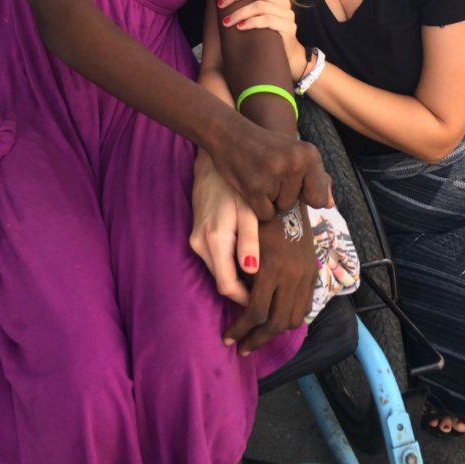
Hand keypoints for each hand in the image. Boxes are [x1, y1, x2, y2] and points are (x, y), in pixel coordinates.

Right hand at [190, 152, 258, 305]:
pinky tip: (247, 257)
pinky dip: (229, 264)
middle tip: (269, 290)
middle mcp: (199, 244)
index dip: (245, 298)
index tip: (265, 299)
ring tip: (262, 275)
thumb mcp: (248, 210)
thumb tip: (252, 271)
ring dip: (236, 277)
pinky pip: (214, 260)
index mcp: (214, 239)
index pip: (227, 286)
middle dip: (243, 290)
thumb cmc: (234, 185)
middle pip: (221, 281)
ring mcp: (195, 241)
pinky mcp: (196, 236)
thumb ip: (249, 240)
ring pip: (217, 271)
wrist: (210, 165)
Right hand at [206, 120, 331, 219]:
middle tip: (270, 174)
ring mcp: (274, 174)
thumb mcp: (294, 153)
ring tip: (260, 177)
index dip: (305, 195)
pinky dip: (257, 206)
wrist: (230, 134)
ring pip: (281, 209)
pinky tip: (251, 185)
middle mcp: (295, 162)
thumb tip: (330, 204)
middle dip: (284, 196)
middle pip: (297, 204)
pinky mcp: (255, 187)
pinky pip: (265, 214)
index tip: (291, 180)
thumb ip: (316, 178)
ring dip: (270, 199)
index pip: (319, 198)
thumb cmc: (265, 146)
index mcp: (309, 154)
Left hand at [218, 0, 307, 79]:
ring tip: (226, 22)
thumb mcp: (269, 8)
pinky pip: (266, 21)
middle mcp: (283, 0)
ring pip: (258, 6)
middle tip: (221, 4)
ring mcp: (287, 14)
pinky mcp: (288, 28)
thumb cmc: (272, 30)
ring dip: (238, 13)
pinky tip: (240, 28)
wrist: (288, 54)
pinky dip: (250, 23)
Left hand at [222, 204, 316, 355]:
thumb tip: (237, 304)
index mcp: (272, 268)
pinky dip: (290, 317)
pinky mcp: (312, 272)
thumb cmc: (257, 217)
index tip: (227, 338)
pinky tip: (276, 320)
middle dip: (256, 339)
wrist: (286, 197)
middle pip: (276, 322)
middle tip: (241, 348)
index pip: (257, 311)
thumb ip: (241, 276)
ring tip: (257, 337)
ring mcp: (306, 274)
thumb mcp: (244, 243)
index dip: (241, 329)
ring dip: (275, 332)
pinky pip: (305, 305)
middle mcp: (292, 275)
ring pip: (293, 318)